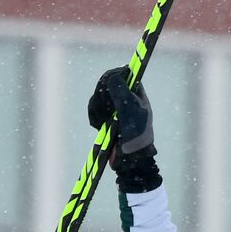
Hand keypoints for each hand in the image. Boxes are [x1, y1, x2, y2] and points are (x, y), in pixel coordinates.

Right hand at [88, 66, 161, 192]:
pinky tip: (99, 126)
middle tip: (105, 108)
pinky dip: (94, 116)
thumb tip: (112, 75)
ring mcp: (115, 107)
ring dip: (97, 108)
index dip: (112, 76)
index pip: (123, 73)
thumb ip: (121, 91)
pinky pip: (94, 109)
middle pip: (106, 83)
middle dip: (102, 95)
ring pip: (98, 97)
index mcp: (136, 92)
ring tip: (103, 121)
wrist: (130, 158)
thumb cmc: (135, 133)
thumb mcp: (130, 108)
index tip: (107, 84)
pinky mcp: (106, 117)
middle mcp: (126, 97)